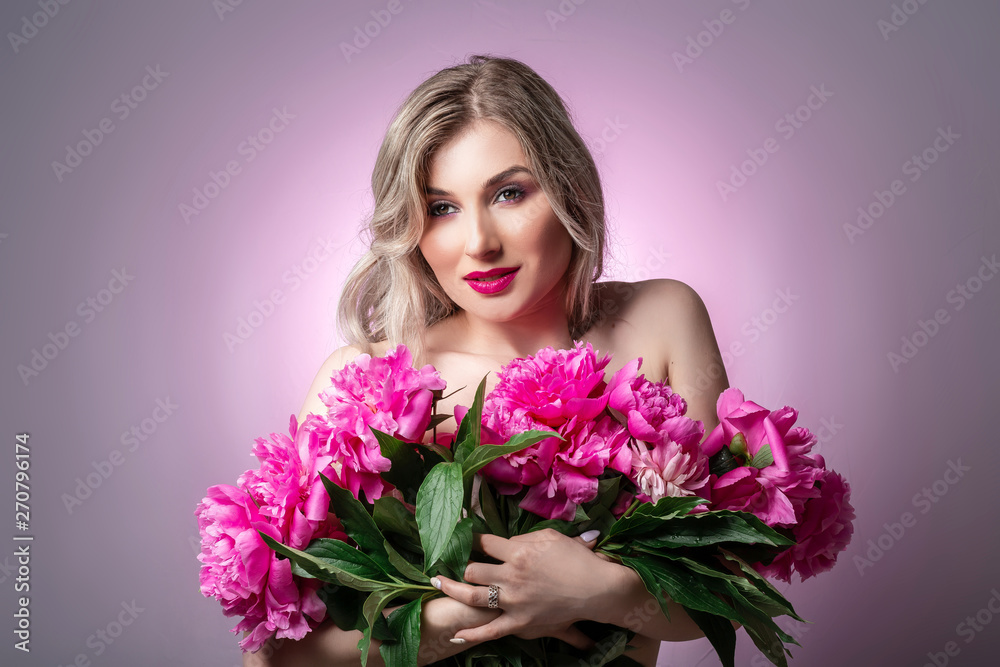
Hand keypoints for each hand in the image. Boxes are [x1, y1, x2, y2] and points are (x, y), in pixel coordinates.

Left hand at [430, 529, 621, 648]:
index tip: (460, 535)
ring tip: (437, 582)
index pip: (484, 542)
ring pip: (473, 596)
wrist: (597, 589)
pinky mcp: (520, 622)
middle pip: (473, 569)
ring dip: (452, 588)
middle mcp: (511, 575)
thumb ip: (526, 537)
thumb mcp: (551, 537)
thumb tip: (510, 539)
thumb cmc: (577, 559)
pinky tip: (455, 635)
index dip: (470, 538)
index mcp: (519, 551)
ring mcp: (514, 601)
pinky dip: (471, 634)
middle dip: (459, 564)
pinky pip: (490, 630)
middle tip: (448, 561)